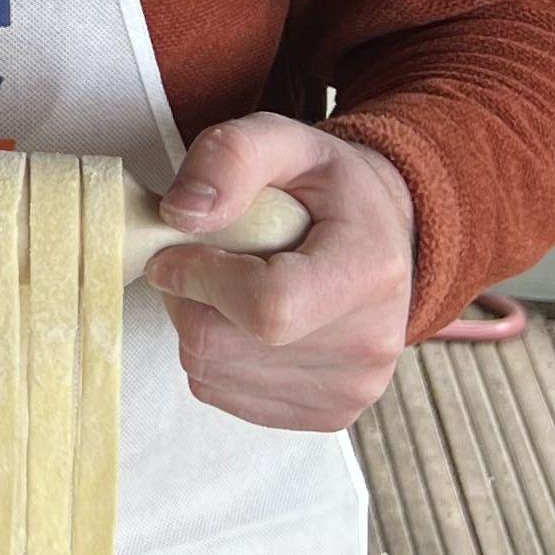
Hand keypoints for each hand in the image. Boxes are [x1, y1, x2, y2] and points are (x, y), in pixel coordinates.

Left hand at [142, 115, 417, 434]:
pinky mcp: (328, 414)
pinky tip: (242, 322)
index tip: (175, 251)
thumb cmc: (326, 188)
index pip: (267, 307)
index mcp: (369, 270)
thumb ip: (231, 157)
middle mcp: (369, 343)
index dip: (200, 279)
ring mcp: (351, 388)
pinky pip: (224, 395)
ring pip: (212, 374)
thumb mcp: (285, 140)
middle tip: (203, 262)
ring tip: (230, 287)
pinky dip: (213, 356)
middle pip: (224, 346)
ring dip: (197, 326)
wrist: (380, 237)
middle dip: (188, 298)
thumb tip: (180, 215)